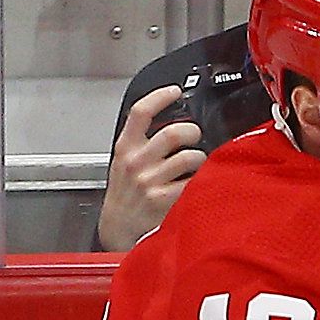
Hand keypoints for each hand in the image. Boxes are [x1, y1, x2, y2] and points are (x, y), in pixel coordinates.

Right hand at [98, 86, 207, 252]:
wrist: (118, 228)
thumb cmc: (125, 194)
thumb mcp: (122, 162)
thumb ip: (140, 142)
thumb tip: (171, 121)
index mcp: (125, 148)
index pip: (140, 112)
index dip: (160, 97)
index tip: (175, 91)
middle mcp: (137, 162)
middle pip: (173, 133)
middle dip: (192, 131)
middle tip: (194, 136)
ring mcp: (151, 181)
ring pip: (190, 157)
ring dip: (199, 157)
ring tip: (195, 163)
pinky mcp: (165, 199)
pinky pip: (194, 180)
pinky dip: (200, 179)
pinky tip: (195, 181)